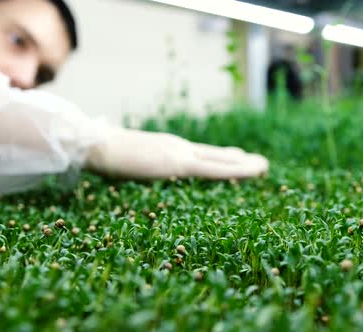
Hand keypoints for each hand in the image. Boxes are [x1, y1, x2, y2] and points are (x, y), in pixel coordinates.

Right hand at [85, 128, 268, 179]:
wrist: (98, 146)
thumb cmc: (106, 154)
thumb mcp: (127, 159)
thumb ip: (137, 160)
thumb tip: (135, 158)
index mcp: (167, 149)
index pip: (199, 155)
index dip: (220, 157)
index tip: (238, 158)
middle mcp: (178, 148)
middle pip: (214, 156)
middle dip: (238, 161)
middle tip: (260, 164)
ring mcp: (180, 153)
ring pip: (220, 161)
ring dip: (244, 165)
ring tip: (264, 167)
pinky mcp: (179, 163)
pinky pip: (214, 169)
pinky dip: (237, 170)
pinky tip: (253, 171)